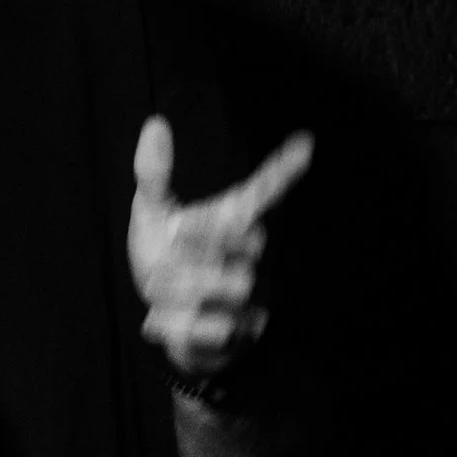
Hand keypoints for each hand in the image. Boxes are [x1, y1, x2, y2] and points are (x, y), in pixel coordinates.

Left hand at [128, 115, 313, 379]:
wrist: (160, 315)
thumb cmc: (163, 253)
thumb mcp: (150, 212)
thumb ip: (155, 174)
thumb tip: (155, 124)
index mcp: (231, 218)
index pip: (265, 190)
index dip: (284, 167)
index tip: (305, 142)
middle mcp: (248, 254)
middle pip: (241, 238)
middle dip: (194, 241)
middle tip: (168, 244)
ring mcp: (248, 293)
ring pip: (226, 286)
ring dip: (178, 289)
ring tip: (161, 290)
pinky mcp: (237, 333)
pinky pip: (208, 329)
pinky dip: (172, 326)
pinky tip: (160, 319)